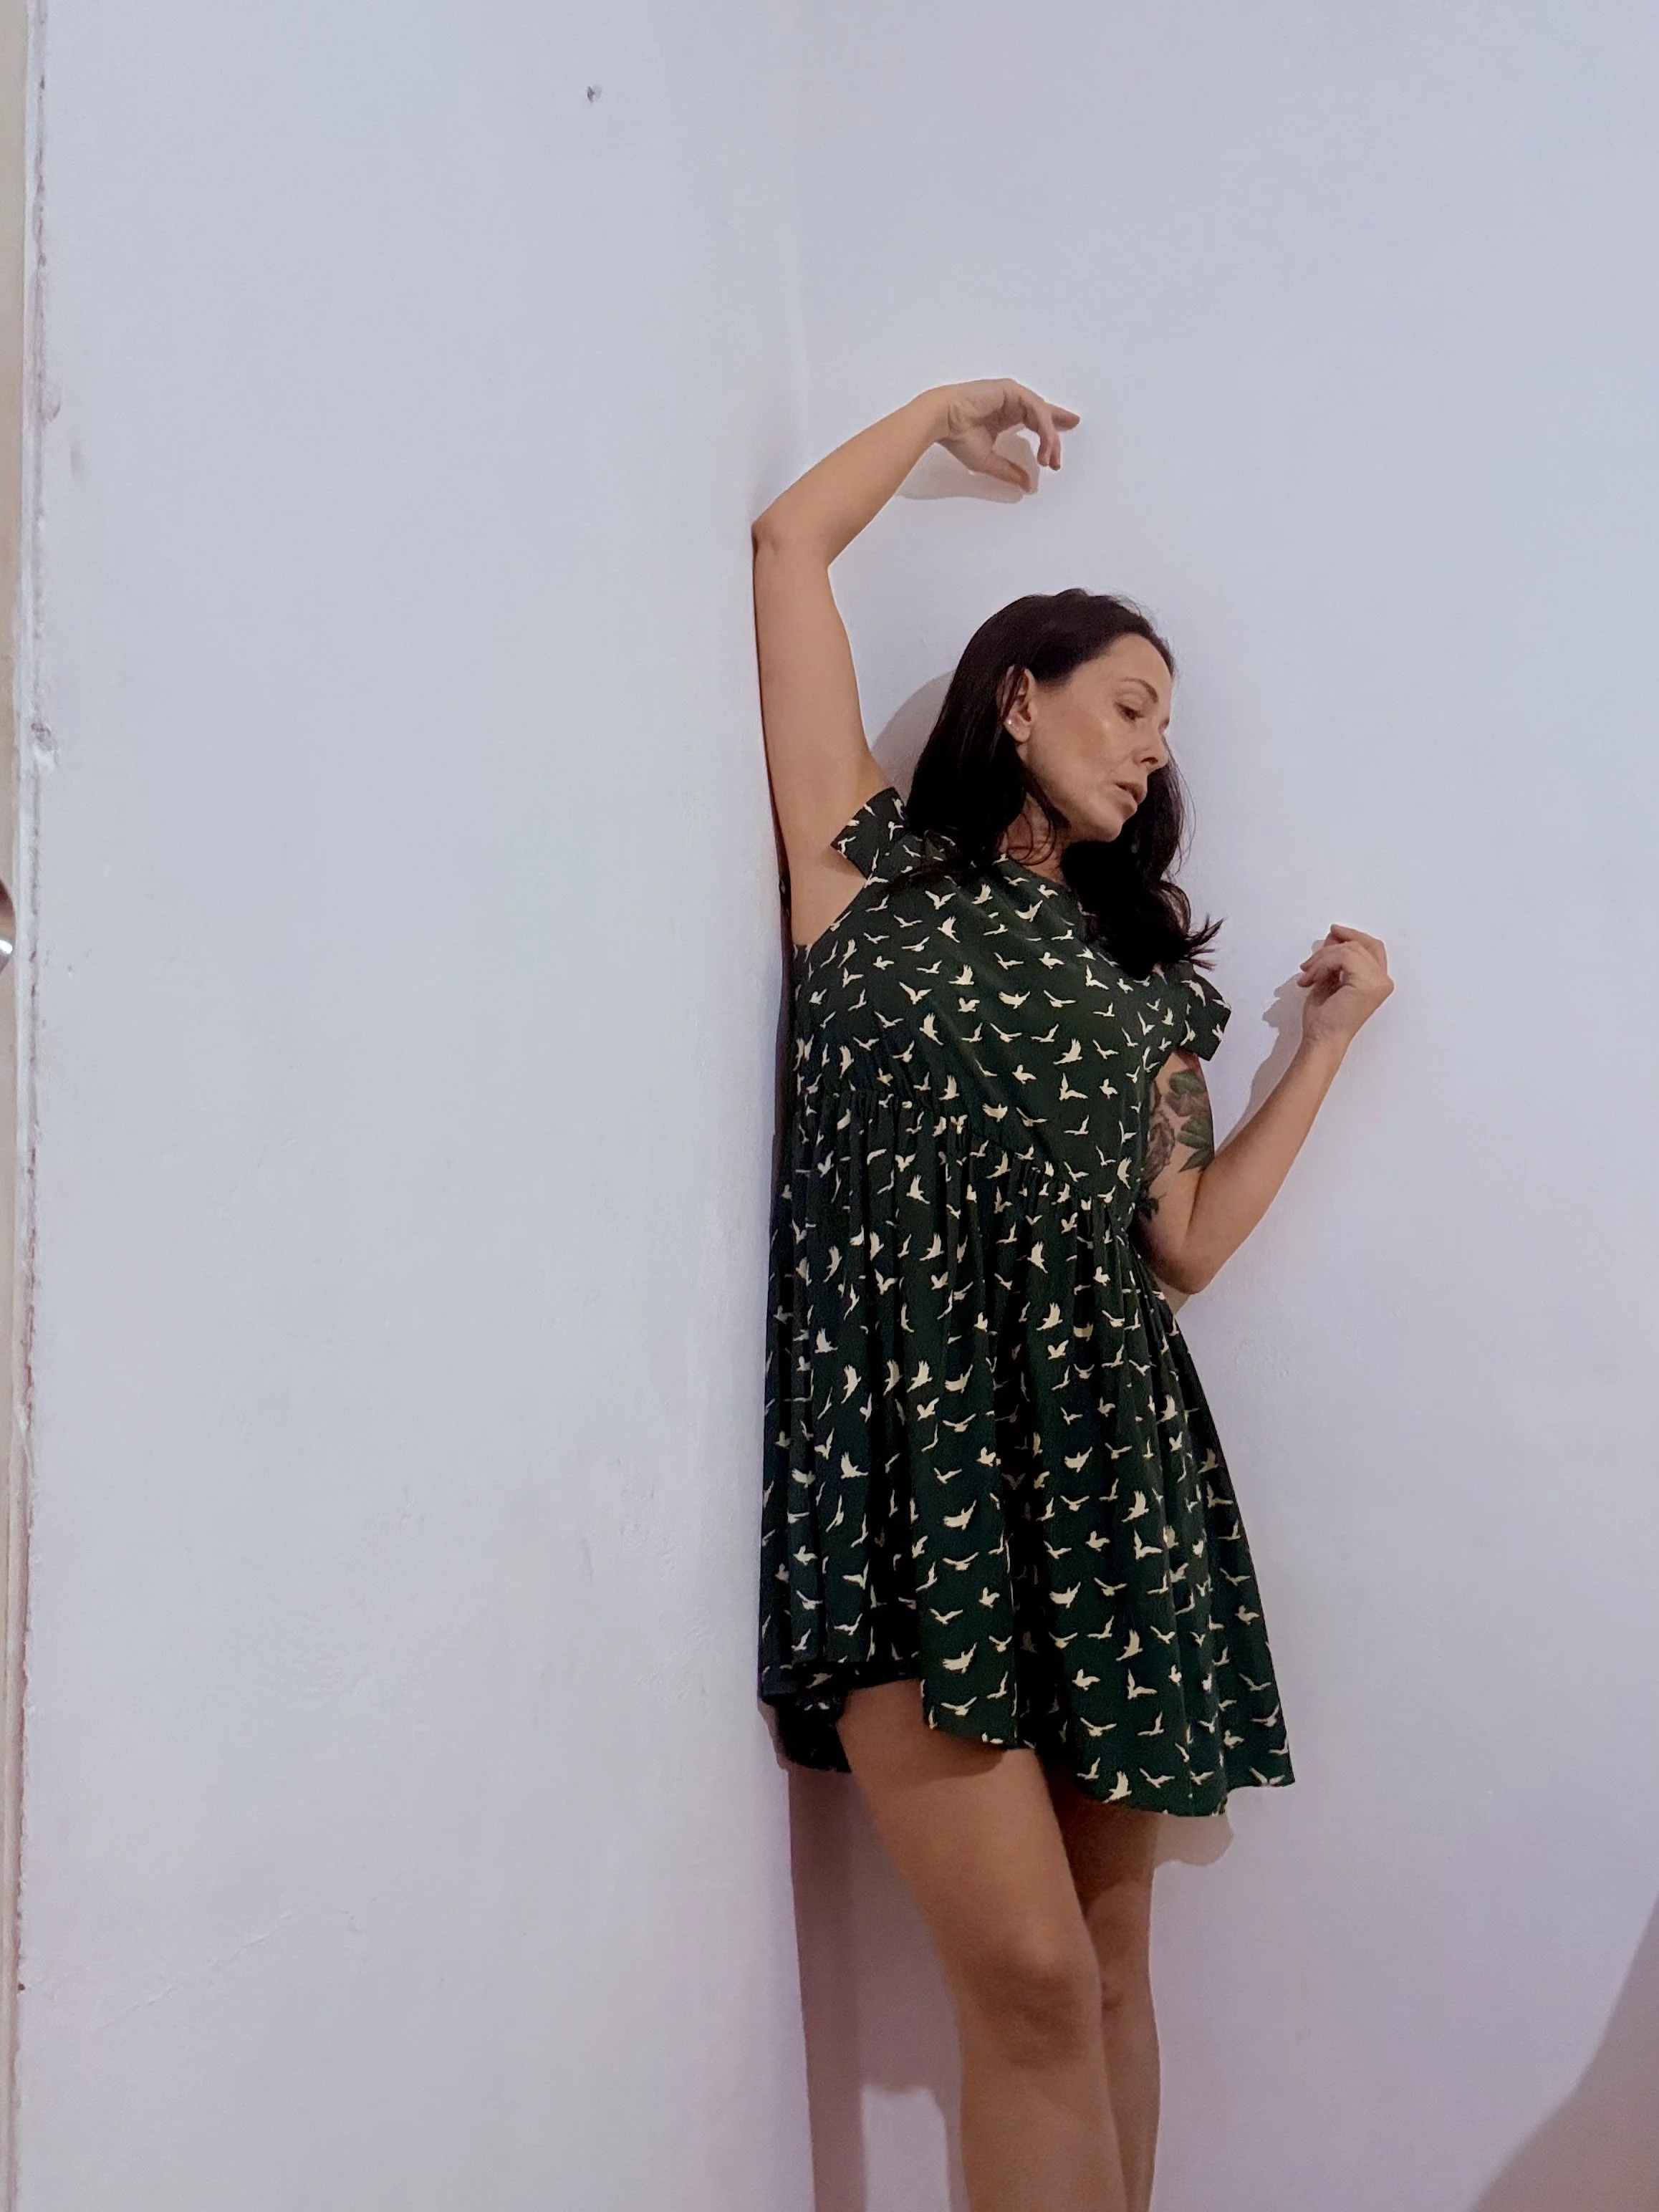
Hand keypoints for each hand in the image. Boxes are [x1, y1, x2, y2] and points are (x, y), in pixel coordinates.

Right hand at [933, 380, 1079, 491]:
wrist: (942, 420)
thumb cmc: (957, 437)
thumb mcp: (989, 461)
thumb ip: (1009, 471)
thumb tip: (1027, 485)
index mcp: (1005, 415)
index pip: (1034, 422)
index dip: (1049, 433)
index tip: (1058, 449)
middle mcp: (1011, 403)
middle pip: (1043, 416)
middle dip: (1055, 437)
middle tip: (1059, 460)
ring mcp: (1012, 395)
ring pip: (1042, 415)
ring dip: (1049, 439)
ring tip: (1049, 459)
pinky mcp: (1011, 390)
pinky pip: (1036, 408)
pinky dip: (1043, 427)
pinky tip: (1045, 443)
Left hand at [1295, 925, 1392, 1048]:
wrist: (1322, 1039)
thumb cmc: (1325, 1018)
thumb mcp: (1330, 978)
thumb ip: (1336, 957)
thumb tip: (1334, 936)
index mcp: (1378, 981)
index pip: (1372, 947)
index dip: (1353, 936)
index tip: (1333, 932)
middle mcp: (1383, 981)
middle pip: (1362, 945)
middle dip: (1334, 946)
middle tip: (1311, 959)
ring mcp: (1378, 981)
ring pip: (1348, 949)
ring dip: (1321, 960)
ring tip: (1307, 976)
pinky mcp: (1367, 982)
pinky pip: (1342, 957)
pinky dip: (1321, 965)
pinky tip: (1311, 980)